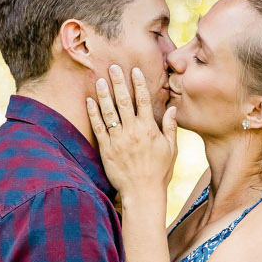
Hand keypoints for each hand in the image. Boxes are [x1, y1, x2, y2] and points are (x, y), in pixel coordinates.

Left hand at [87, 64, 176, 211]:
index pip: (143, 100)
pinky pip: (98, 127)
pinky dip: (93, 113)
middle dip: (119, 82)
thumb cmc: (159, 172)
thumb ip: (170, 127)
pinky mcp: (106, 149)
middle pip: (124, 101)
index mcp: (149, 129)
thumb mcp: (171, 149)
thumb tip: (172, 108)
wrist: (143, 193)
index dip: (138, 83)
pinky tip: (89, 101)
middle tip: (113, 67)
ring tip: (100, 80)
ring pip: (109, 112)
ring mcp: (118, 139)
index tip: (134, 70)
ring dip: (104, 94)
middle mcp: (133, 131)